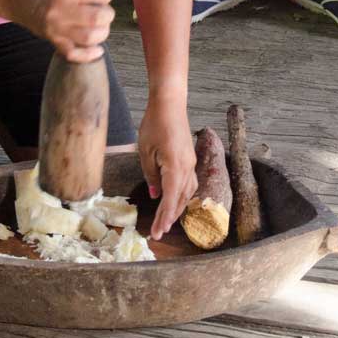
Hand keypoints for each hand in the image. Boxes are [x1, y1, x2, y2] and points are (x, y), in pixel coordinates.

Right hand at [5, 0, 114, 62]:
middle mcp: (60, 11)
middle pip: (97, 18)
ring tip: (100, 26)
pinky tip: (97, 49)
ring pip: (89, 38)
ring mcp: (56, 28)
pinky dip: (88, 55)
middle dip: (107, 14)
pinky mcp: (52, 40)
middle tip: (103, 11)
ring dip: (101, 33)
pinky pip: (73, 54)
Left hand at [137, 95, 196, 238]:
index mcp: (175, 168)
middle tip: (159, 232)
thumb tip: (155, 194)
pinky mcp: (190, 158)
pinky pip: (189, 182)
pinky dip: (182, 195)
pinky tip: (176, 198)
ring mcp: (191, 162)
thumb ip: (151, 175)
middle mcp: (188, 168)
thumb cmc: (154, 124)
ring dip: (178, 207)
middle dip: (170, 217)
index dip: (163, 218)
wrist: (170, 104)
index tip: (157, 233)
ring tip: (167, 220)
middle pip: (181, 199)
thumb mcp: (145, 152)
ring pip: (188, 192)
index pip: (170, 199)